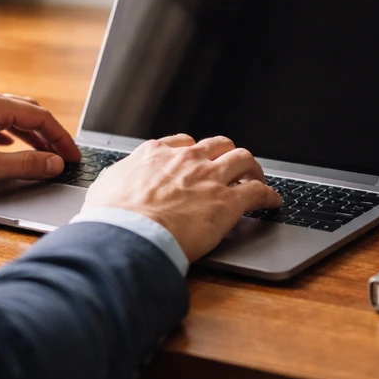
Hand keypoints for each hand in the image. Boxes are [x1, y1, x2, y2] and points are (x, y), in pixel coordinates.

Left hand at [0, 88, 80, 194]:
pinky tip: (5, 146)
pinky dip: (6, 133)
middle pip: (25, 111)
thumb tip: (54, 164)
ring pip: (6, 115)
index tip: (72, 156)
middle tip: (61, 155)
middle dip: (47, 134)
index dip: (60, 138)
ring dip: (27, 134)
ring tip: (40, 153)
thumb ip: (25, 165)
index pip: (39, 116)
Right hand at [82, 134, 280, 261]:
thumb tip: (112, 186)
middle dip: (227, 154)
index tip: (198, 159)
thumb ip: (115, 181)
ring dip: (253, 168)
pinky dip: (269, 195)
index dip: (195, 151)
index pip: (184, 143)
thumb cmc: (112, 218)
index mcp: (156, 154)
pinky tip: (273, 201)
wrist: (127, 235)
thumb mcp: (105, 188)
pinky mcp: (228, 202)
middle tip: (232, 166)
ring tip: (257, 177)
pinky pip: (258, 192)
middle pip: (219, 145)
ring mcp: (210, 178)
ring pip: (243, 159)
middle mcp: (186, 160)